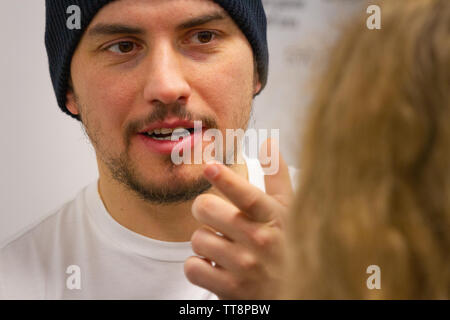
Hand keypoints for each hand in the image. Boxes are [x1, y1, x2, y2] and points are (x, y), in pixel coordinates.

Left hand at [184, 139, 293, 299]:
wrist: (295, 294)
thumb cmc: (287, 246)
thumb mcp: (289, 211)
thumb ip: (277, 177)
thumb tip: (269, 142)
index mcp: (274, 218)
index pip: (248, 197)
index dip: (227, 180)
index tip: (210, 166)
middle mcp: (261, 242)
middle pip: (207, 209)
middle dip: (204, 210)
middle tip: (213, 216)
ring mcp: (245, 267)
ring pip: (197, 238)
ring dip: (205, 242)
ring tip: (223, 247)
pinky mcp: (230, 289)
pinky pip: (192, 267)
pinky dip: (198, 266)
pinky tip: (216, 267)